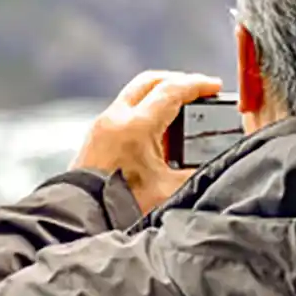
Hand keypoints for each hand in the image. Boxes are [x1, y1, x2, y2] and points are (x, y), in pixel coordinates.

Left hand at [71, 70, 222, 213]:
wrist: (81, 214)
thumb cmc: (118, 204)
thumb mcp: (168, 190)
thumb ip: (195, 174)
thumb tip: (214, 167)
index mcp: (136, 125)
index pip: (172, 91)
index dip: (197, 85)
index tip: (214, 86)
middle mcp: (116, 117)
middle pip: (151, 81)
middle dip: (177, 81)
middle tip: (197, 90)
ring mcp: (103, 124)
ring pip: (135, 93)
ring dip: (158, 94)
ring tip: (180, 108)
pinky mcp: (96, 135)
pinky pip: (123, 109)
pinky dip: (144, 108)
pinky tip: (157, 129)